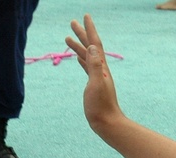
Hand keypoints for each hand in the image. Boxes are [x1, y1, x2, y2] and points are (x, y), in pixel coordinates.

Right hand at [65, 15, 122, 130]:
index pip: (95, 44)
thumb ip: (95, 65)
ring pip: (86, 57)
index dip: (90, 30)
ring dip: (78, 46)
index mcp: (101, 68)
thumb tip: (93, 46)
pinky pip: (86, 68)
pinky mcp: (93, 85)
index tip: (86, 16)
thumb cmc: (101, 106)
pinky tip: (78, 58)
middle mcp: (100, 70)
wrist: (107, 123)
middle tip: (72, 22)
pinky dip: (82, 60)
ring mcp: (97, 77)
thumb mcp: (96, 84)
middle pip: (90, 47)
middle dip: (82, 34)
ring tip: (67, 38)